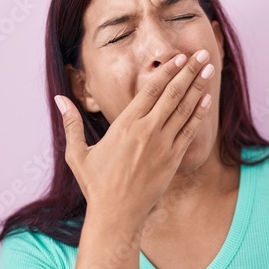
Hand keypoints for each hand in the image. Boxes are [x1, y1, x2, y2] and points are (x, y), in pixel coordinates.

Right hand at [54, 49, 214, 226]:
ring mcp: (162, 146)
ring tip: (209, 69)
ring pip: (184, 110)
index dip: (167, 71)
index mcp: (124, 125)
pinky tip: (206, 99)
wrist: (117, 215)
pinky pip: (189, 132)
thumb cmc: (96, 185)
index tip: (178, 56)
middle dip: (189, 71)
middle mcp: (146, 131)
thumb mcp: (77, 153)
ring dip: (198, 87)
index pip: (150, 90)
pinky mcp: (173, 160)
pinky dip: (198, 114)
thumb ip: (71, 124)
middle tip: (202, 53)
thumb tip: (59, 99)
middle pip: (172, 94)